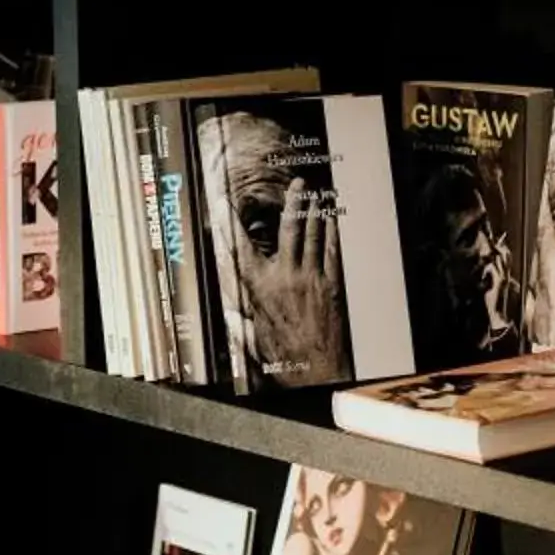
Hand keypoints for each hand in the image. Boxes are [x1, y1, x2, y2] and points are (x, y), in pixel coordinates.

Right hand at [242, 179, 347, 375]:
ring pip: (313, 236)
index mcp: (261, 289)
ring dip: (315, 213)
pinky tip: (332, 221)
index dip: (228, 223)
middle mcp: (286, 278)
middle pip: (289, 230)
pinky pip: (332, 251)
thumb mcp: (254, 342)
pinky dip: (332, 233)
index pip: (240, 248)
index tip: (221, 203)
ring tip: (316, 195)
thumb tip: (230, 316)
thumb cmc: (286, 361)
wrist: (319, 371)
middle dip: (293, 203)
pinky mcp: (332, 285)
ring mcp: (312, 278)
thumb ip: (241, 325)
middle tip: (298, 183)